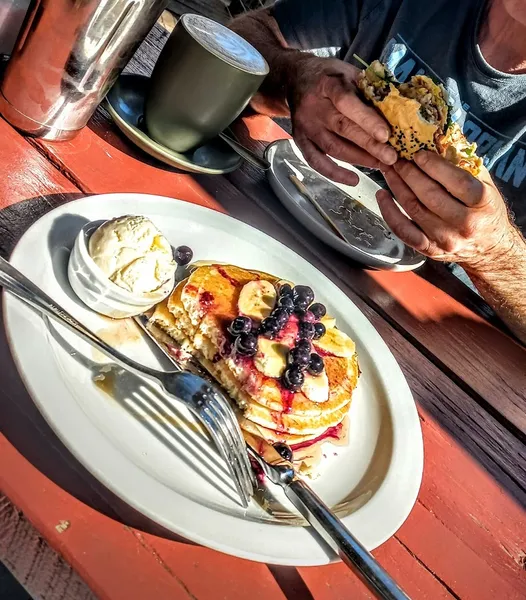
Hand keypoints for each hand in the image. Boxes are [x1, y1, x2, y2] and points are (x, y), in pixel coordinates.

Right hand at [288, 55, 397, 185]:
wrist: (295, 79)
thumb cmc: (330, 76)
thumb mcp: (349, 72)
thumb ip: (369, 88)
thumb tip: (399, 106)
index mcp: (327, 84)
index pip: (347, 102)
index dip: (366, 119)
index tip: (386, 135)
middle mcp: (313, 107)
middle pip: (342, 128)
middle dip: (369, 145)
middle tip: (391, 158)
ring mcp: (305, 126)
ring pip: (332, 148)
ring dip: (358, 159)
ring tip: (381, 164)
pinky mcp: (300, 141)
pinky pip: (316, 161)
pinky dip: (334, 173)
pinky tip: (353, 180)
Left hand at [376, 151, 519, 271]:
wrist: (489, 247)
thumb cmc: (485, 210)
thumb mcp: (484, 183)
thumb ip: (464, 162)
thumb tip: (441, 134)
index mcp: (482, 203)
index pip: (456, 182)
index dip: (434, 166)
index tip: (418, 153)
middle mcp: (464, 223)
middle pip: (430, 196)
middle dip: (409, 174)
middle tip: (395, 158)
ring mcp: (445, 239)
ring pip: (414, 210)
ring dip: (396, 187)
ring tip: (387, 170)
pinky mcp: (430, 250)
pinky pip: (403, 231)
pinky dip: (389, 213)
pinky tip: (382, 196)